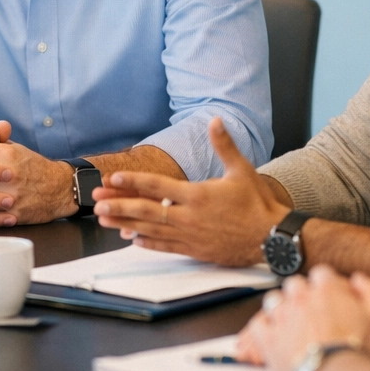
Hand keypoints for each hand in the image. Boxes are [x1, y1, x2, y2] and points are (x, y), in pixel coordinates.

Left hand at [92, 117, 288, 265]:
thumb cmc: (258, 204)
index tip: (114, 177)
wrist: (273, 238)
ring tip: (104, 219)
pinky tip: (132, 238)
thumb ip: (224, 145)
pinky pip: (165, 247)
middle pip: (147, 210)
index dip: (134, 181)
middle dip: (119, 204)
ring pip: (151, 230)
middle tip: (96, 202)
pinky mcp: (195, 250)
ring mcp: (191, 236)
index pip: (158, 186)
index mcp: (198, 195)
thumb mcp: (242, 170)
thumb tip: (215, 120)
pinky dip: (146, 242)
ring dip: (125, 223)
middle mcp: (189, 217)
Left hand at [233, 267, 369, 370]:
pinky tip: (272, 334)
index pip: (321, 274)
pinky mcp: (268, 339)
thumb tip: (358, 279)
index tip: (329, 296)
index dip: (326, 285)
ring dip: (282, 308)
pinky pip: (258, 324)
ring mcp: (281, 317)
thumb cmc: (361, 350)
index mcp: (326, 289)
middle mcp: (300, 298)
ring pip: (273, 300)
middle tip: (311, 312)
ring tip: (292, 323)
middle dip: (302, 295)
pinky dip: (263, 327)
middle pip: (295, 285)